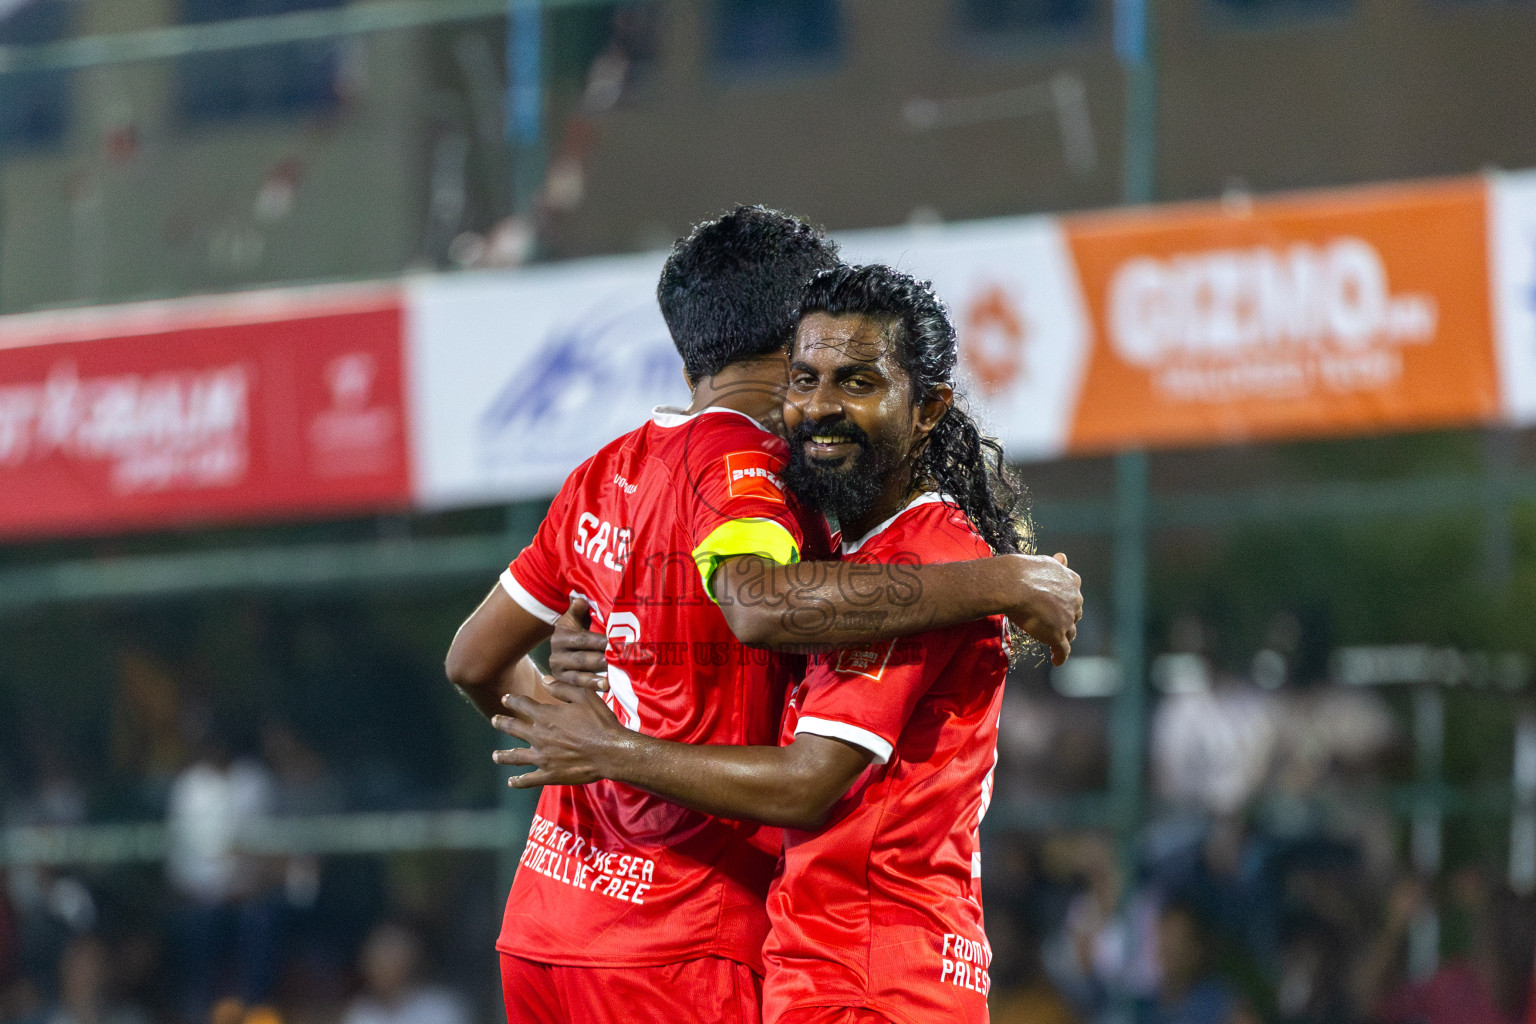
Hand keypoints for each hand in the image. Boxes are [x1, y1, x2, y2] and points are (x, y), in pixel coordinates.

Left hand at [492, 682, 630, 787]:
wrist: (610, 751)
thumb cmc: (600, 722)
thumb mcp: (584, 697)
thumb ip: (561, 688)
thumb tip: (544, 680)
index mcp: (546, 716)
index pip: (522, 705)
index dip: (512, 700)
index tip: (505, 699)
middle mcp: (538, 736)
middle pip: (513, 728)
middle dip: (501, 723)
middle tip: (494, 720)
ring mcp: (542, 757)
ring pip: (515, 756)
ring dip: (503, 755)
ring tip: (495, 755)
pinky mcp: (549, 774)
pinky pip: (529, 780)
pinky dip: (518, 782)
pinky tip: (511, 782)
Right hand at [548, 598, 609, 691]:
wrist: (564, 647)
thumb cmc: (576, 629)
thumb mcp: (575, 617)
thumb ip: (578, 609)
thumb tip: (580, 601)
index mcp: (560, 637)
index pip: (581, 640)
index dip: (598, 641)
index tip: (614, 643)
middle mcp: (555, 655)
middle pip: (580, 660)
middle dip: (599, 661)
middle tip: (616, 662)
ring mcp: (558, 672)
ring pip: (577, 676)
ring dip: (594, 679)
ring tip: (609, 681)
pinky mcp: (563, 684)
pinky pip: (576, 688)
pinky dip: (591, 689)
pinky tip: (605, 689)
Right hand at [1004, 552, 1082, 665]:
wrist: (1013, 584)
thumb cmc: (1023, 571)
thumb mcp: (1044, 561)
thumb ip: (1056, 563)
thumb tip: (1063, 556)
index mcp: (1072, 582)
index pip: (1074, 595)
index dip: (1066, 603)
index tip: (1058, 607)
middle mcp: (1074, 600)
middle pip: (1074, 615)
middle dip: (1066, 619)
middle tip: (1054, 623)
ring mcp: (1067, 619)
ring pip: (1069, 633)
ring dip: (1063, 637)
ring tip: (1055, 643)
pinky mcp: (1057, 635)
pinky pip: (1063, 650)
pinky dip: (1060, 656)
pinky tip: (1056, 661)